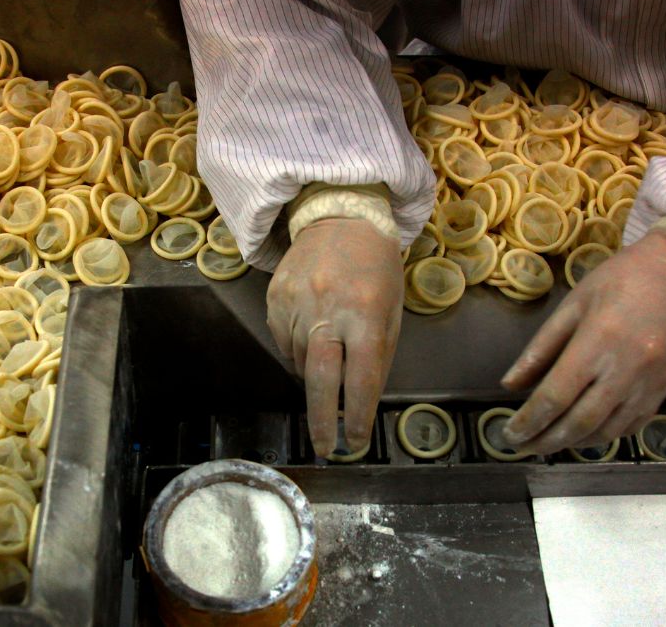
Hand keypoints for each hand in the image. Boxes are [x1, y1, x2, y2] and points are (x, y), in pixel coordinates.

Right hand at [266, 218, 403, 456]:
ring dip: (315, 372)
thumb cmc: (375, 267)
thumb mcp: (391, 308)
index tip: (355, 441)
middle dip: (321, 419)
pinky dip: (297, 349)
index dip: (358, 415)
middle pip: (320, 379)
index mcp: (364, 312)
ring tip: (328, 352)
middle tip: (324, 447)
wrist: (339, 216)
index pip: (361, 377)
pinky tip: (310, 330)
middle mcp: (327, 309)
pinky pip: (283, 342)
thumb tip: (362, 400)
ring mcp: (295, 302)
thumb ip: (379, 354)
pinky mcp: (274, 297)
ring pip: (300, 362)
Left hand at [501, 231, 665, 453]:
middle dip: (546, 440)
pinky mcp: (664, 392)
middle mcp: (625, 370)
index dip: (529, 421)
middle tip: (523, 447)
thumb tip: (510, 384)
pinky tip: (582, 434)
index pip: (555, 395)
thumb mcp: (573, 304)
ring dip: (572, 443)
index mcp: (597, 342)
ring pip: (606, 431)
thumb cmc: (621, 280)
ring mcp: (648, 385)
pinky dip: (602, 436)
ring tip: (547, 443)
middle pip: (579, 422)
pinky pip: (630, 427)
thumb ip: (540, 348)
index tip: (509, 434)